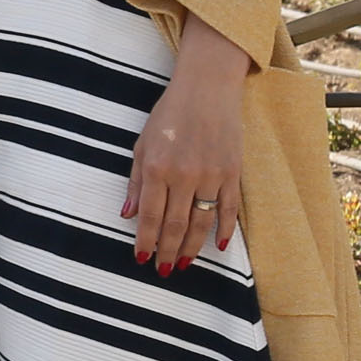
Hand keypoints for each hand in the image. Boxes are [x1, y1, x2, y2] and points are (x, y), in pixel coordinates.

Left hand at [126, 18, 256, 272]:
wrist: (207, 90)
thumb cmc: (168, 116)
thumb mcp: (142, 145)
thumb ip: (135, 182)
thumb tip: (127, 216)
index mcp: (157, 168)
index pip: (149, 215)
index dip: (145, 240)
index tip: (141, 259)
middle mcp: (184, 175)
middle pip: (175, 224)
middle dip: (167, 251)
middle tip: (163, 270)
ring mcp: (211, 176)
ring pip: (201, 222)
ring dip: (192, 247)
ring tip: (183, 264)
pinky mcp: (233, 173)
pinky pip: (229, 209)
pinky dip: (225, 229)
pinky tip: (220, 247)